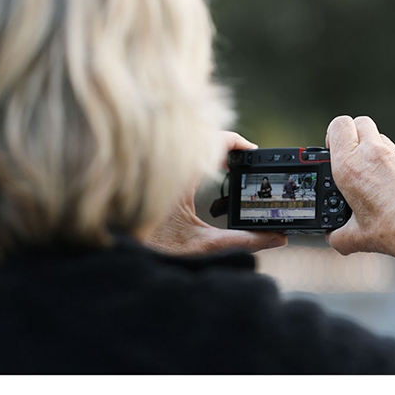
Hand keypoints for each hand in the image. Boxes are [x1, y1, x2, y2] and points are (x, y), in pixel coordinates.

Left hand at [142, 131, 287, 256]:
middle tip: (247, 161)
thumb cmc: (152, 249)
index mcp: (181, 175)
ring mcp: (162, 172)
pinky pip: (181, 160)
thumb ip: (241, 241)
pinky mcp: (156, 180)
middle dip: (228, 148)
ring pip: (192, 149)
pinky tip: (208, 179)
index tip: (253, 151)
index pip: (213, 141)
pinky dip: (200, 163)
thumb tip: (275, 237)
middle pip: (204, 141)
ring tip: (232, 168)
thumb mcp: (202, 246)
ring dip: (213, 153)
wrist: (118, 253)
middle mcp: (170, 168)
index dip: (236, 142)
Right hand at [325, 115, 394, 260]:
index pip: (338, 126)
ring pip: (380, 138)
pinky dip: (391, 165)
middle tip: (351, 158)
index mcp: (351, 166)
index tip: (332, 151)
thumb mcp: (353, 237)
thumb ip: (336, 234)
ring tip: (371, 176)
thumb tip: (333, 235)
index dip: (332, 136)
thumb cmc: (392, 231)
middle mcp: (374, 153)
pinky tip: (392, 188)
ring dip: (372, 150)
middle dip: (352, 136)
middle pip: (359, 122)